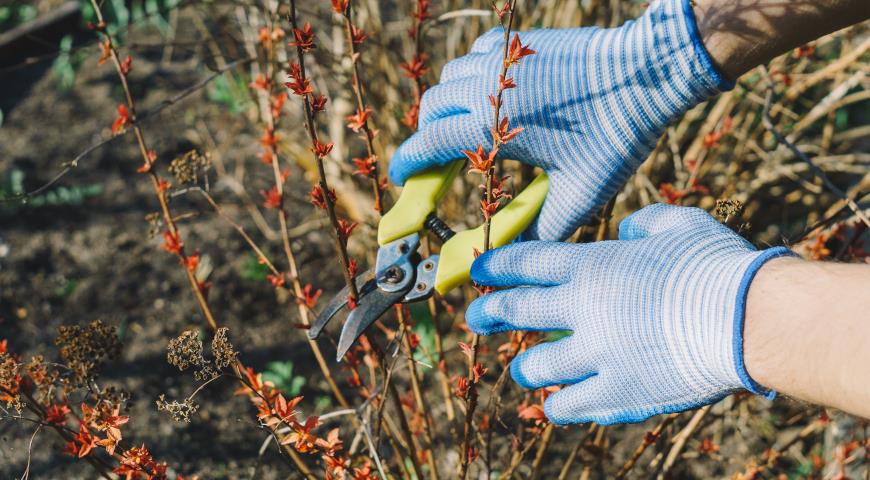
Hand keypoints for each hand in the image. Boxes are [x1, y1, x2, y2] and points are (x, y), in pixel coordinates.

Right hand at [389, 0, 731, 240]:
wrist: (647, 74)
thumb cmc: (615, 135)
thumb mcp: (579, 194)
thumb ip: (542, 229)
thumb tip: (514, 257)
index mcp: (492, 125)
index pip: (428, 144)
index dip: (408, 164)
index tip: (401, 179)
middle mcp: (486, 86)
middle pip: (430, 109)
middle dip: (426, 137)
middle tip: (438, 163)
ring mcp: (501, 60)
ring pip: (449, 78)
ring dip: (447, 106)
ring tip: (464, 130)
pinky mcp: (519, 42)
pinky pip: (475, 54)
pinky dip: (470, 76)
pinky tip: (490, 95)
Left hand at [466, 204, 793, 424]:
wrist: (751, 319)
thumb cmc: (718, 265)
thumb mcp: (678, 224)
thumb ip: (642, 224)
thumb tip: (625, 232)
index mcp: (594, 266)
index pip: (528, 262)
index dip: (497, 267)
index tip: (479, 272)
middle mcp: (584, 309)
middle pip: (518, 310)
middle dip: (490, 312)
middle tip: (474, 317)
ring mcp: (597, 354)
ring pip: (536, 365)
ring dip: (525, 366)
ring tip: (521, 368)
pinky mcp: (618, 393)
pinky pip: (570, 404)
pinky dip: (557, 403)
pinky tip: (552, 403)